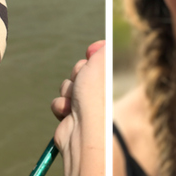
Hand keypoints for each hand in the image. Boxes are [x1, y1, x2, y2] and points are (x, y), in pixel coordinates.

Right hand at [52, 40, 106, 175]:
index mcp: (114, 83)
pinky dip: (62, 105)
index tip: (91, 51)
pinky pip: (61, 103)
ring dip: (68, 90)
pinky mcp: (72, 119)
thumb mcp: (101, 64)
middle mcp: (102, 95)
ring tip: (73, 99)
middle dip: (78, 72)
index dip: (94, 55)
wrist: (82, 131)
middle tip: (81, 77)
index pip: (102, 62)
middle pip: (83, 72)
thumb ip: (103, 52)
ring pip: (69, 86)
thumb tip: (104, 44)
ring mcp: (86, 108)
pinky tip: (67, 112)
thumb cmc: (95, 97)